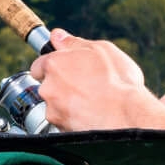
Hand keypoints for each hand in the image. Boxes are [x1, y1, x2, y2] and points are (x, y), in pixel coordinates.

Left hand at [28, 29, 153, 130]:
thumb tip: (58, 36)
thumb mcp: (100, 49)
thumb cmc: (117, 81)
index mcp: (54, 64)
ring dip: (68, 104)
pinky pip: (63, 122)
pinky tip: (91, 115)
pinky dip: (74, 119)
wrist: (125, 116)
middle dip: (62, 86)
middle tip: (86, 86)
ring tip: (92, 102)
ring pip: (55, 106)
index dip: (53, 67)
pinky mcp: (60, 128)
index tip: (66, 69)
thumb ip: (74, 42)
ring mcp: (52, 110)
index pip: (39, 65)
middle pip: (47, 86)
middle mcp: (48, 87)